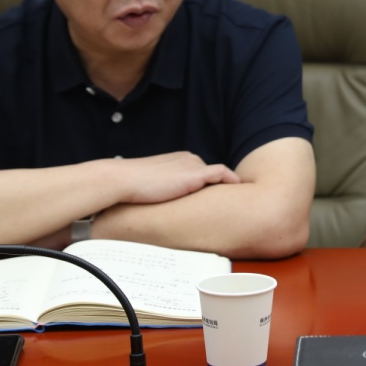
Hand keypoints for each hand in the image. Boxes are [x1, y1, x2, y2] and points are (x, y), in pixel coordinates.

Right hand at [109, 152, 239, 203]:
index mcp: (178, 159)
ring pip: (219, 175)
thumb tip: (161, 206)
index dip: (209, 185)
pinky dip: (231, 181)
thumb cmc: (132, 188)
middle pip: (212, 174)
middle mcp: (189, 158)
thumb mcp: (151, 185)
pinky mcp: (196, 174)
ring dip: (228, 186)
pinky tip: (238, 191)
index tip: (219, 198)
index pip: (201, 172)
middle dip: (221, 187)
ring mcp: (193, 165)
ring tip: (240, 198)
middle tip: (235, 202)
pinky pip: (222, 174)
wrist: (124, 181)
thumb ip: (162, 190)